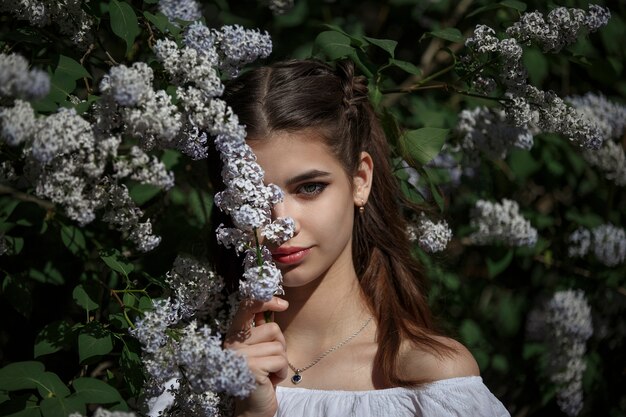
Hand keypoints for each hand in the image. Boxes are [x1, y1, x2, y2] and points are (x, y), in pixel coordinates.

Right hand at [224, 296, 288, 416]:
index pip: (246, 307)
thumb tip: (272, 304)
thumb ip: (261, 330)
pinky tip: (270, 381)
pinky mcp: (252, 368)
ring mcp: (241, 356)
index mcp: (233, 336)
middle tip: (270, 361)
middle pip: (273, 328)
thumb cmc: (260, 376)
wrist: (253, 407)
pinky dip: (281, 372)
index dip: (265, 301)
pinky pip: (281, 360)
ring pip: (279, 346)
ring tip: (269, 372)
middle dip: (280, 345)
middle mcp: (233, 343)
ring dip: (280, 361)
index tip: (283, 303)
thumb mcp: (259, 350)